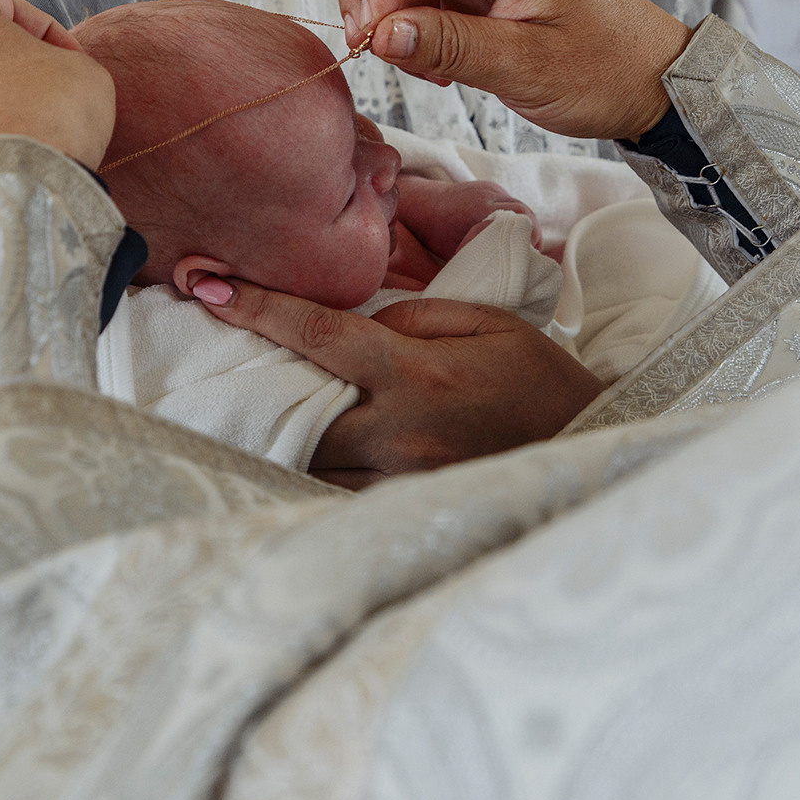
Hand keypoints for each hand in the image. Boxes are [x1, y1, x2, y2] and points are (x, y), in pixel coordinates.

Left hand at [189, 277, 603, 488]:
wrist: (589, 446)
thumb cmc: (537, 380)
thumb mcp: (487, 323)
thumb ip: (415, 316)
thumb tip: (355, 324)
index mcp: (417, 373)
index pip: (320, 336)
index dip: (260, 309)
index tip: (210, 288)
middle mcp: (399, 432)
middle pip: (297, 412)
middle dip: (263, 387)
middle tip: (232, 361)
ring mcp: (400, 480)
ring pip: (311, 462)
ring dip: (289, 434)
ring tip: (268, 407)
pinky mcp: (404, 510)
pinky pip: (339, 492)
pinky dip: (321, 470)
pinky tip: (315, 450)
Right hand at [337, 0, 695, 140]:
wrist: (654, 87)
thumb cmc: (608, 71)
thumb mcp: (529, 67)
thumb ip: (452, 47)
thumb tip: (381, 35)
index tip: (370, 27)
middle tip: (363, 39)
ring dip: (383, 6)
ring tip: (392, 56)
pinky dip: (407, 29)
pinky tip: (427, 67)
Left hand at [394, 175, 536, 258]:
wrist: (420, 201)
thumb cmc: (432, 230)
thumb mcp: (453, 248)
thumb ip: (476, 256)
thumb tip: (496, 280)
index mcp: (479, 208)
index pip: (519, 218)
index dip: (530, 239)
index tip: (531, 258)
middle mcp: (489, 194)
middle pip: (525, 212)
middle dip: (532, 234)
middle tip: (532, 256)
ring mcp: (491, 189)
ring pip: (521, 207)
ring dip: (526, 227)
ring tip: (524, 249)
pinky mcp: (492, 189)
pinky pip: (512, 204)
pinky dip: (516, 220)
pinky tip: (512, 237)